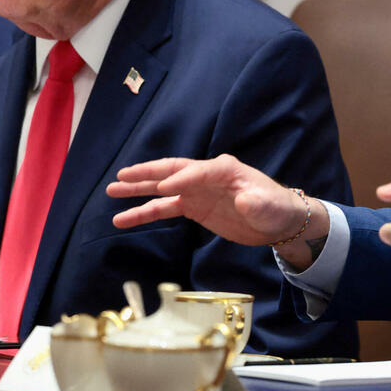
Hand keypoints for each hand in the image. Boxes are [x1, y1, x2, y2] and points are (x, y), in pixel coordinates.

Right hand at [106, 154, 318, 249]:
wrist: (278, 222)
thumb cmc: (276, 208)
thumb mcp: (269, 206)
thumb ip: (256, 202)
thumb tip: (244, 200)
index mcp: (224, 169)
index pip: (196, 171)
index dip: (180, 180)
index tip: (163, 189)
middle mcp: (206, 176)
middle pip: (171, 171)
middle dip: (146, 174)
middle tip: (120, 176)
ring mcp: (197, 191)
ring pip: (161, 189)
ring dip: (137, 191)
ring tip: (111, 192)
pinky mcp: (194, 206)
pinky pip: (164, 208)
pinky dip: (145, 212)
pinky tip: (124, 218)